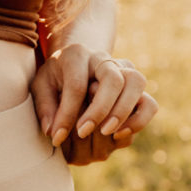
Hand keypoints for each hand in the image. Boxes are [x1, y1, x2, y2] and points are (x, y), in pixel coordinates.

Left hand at [30, 43, 157, 165]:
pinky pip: (149, 102)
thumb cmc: (54, 78)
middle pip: (113, 78)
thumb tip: (53, 132)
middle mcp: (103, 58)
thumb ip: (45, 107)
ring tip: (105, 133)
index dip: (68, 114)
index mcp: (75, 54)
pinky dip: (139, 120)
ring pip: (137, 83)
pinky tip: (119, 134)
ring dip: (123, 112)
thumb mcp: (40, 87)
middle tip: (83, 132)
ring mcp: (123, 70)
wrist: (74, 65)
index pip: (76, 84)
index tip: (57, 136)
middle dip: (100, 110)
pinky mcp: (135, 88)